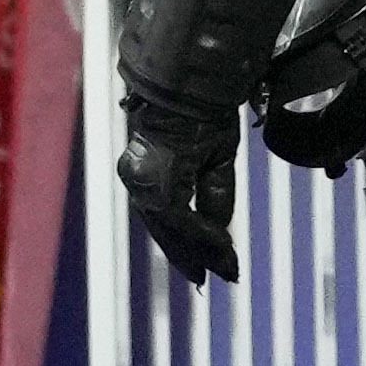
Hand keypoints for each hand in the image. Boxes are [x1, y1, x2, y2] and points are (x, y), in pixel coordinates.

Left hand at [120, 94, 243, 290]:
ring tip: (224, 268)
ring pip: (170, 228)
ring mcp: (143, 181)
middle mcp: (140, 180)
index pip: (166, 219)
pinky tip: (220, 245)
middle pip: (165, 230)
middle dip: (191, 255)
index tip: (210, 266)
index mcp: (150, 174)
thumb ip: (214, 197)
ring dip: (199, 250)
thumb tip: (219, 233)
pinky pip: (177, 216)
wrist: (191, 88)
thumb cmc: (202, 114)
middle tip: (215, 278)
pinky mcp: (154, 179)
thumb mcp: (217, 161)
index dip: (187, 244)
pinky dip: (200, 232)